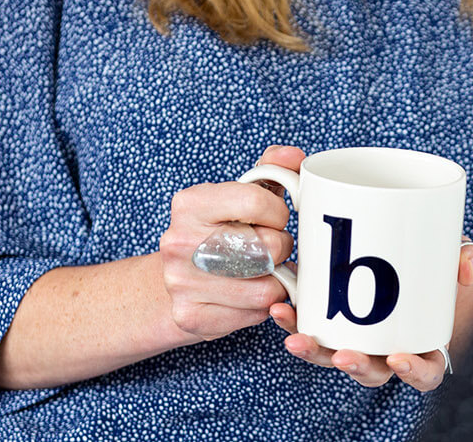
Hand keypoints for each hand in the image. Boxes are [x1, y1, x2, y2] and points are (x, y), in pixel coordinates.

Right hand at [158, 146, 306, 341]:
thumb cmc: (220, 230)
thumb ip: (271, 170)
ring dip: (275, 282)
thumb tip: (295, 157)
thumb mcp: (240, 194)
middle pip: (267, 248)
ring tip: (263, 272)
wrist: (176, 278)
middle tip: (270, 249)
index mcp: (190, 204)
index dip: (279, 213)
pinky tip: (250, 293)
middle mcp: (180, 242)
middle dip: (280, 249)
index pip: (257, 201)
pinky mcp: (190, 316)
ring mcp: (181, 282)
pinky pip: (254, 315)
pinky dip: (262, 307)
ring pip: (265, 289)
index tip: (275, 219)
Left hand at [270, 237, 472, 390]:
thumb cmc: (438, 264)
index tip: (397, 359)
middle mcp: (387, 348)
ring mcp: (356, 336)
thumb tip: (466, 268)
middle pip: (371, 372)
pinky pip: (310, 330)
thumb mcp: (459, 258)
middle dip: (353, 366)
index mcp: (424, 343)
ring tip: (296, 336)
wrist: (411, 250)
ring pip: (333, 357)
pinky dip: (294, 322)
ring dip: (313, 351)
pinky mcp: (328, 317)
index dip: (413, 373)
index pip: (424, 373)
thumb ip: (469, 259)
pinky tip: (281, 309)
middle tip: (341, 354)